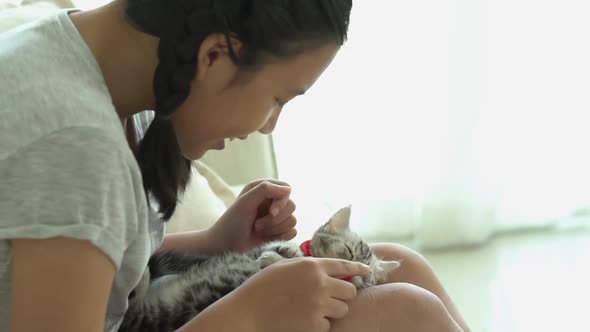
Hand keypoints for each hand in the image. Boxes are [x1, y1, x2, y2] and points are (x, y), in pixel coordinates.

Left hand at [208, 179, 296, 251]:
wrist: (226, 246)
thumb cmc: (232, 222)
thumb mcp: (246, 202)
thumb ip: (265, 190)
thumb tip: (288, 189)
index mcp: (264, 189)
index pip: (286, 188)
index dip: (282, 201)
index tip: (271, 212)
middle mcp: (272, 201)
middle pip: (291, 206)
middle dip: (275, 219)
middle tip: (257, 225)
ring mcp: (276, 217)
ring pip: (292, 220)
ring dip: (275, 229)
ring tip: (258, 231)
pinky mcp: (280, 231)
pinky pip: (293, 232)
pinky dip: (281, 237)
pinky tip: (268, 238)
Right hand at [231, 257, 371, 331]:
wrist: (248, 311)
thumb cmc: (262, 286)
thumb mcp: (285, 266)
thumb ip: (307, 266)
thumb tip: (325, 269)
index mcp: (312, 266)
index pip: (345, 265)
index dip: (358, 268)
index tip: (367, 270)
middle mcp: (320, 283)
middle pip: (350, 290)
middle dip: (343, 294)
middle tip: (330, 297)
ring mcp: (318, 305)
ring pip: (342, 309)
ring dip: (333, 310)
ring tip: (315, 309)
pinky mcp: (314, 324)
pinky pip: (328, 325)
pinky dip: (320, 324)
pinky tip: (305, 320)